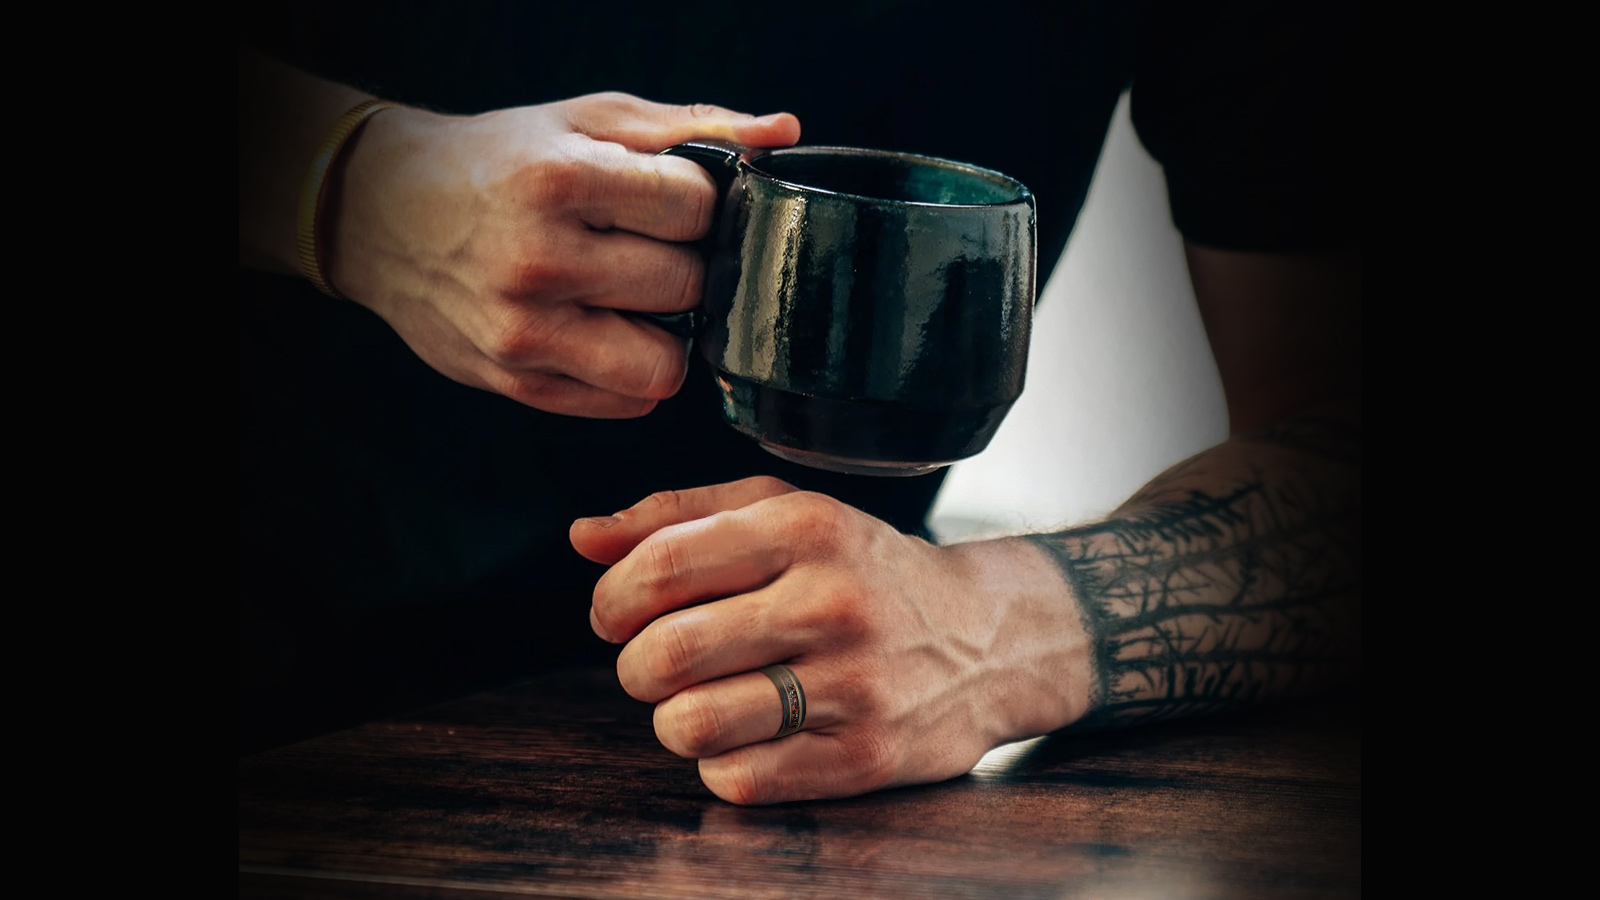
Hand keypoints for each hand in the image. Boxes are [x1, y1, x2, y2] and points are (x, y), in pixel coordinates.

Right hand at [325, 93, 799, 416]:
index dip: (698, 203)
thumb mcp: (587, 121)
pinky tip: (604, 330)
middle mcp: (540, 261)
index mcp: (560, 181)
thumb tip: (782, 133)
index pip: (695, 207)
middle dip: (684, 265)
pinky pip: (626, 402)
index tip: (672, 201)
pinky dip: (632, 372)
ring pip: (665, 364)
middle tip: (648, 248)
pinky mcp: (517, 382)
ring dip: (666, 334)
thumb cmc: (496, 162)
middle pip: (687, 285)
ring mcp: (525, 331)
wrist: (383, 213)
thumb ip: (691, 128)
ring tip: (635, 299)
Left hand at [569, 477, 1090, 804]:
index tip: (615, 614)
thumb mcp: (787, 513)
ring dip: (674, 720)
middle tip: (658, 662)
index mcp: (805, 526)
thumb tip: (582, 538)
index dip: (611, 600)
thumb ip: (679, 516)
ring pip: (691, 725)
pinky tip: (751, 735)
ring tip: (703, 700)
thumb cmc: (865, 571)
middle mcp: (831, 602)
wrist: (991, 638)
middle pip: (666, 653)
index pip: (660, 567)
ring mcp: (853, 685)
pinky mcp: (866, 758)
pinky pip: (739, 779)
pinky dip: (723, 763)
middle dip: (635, 666)